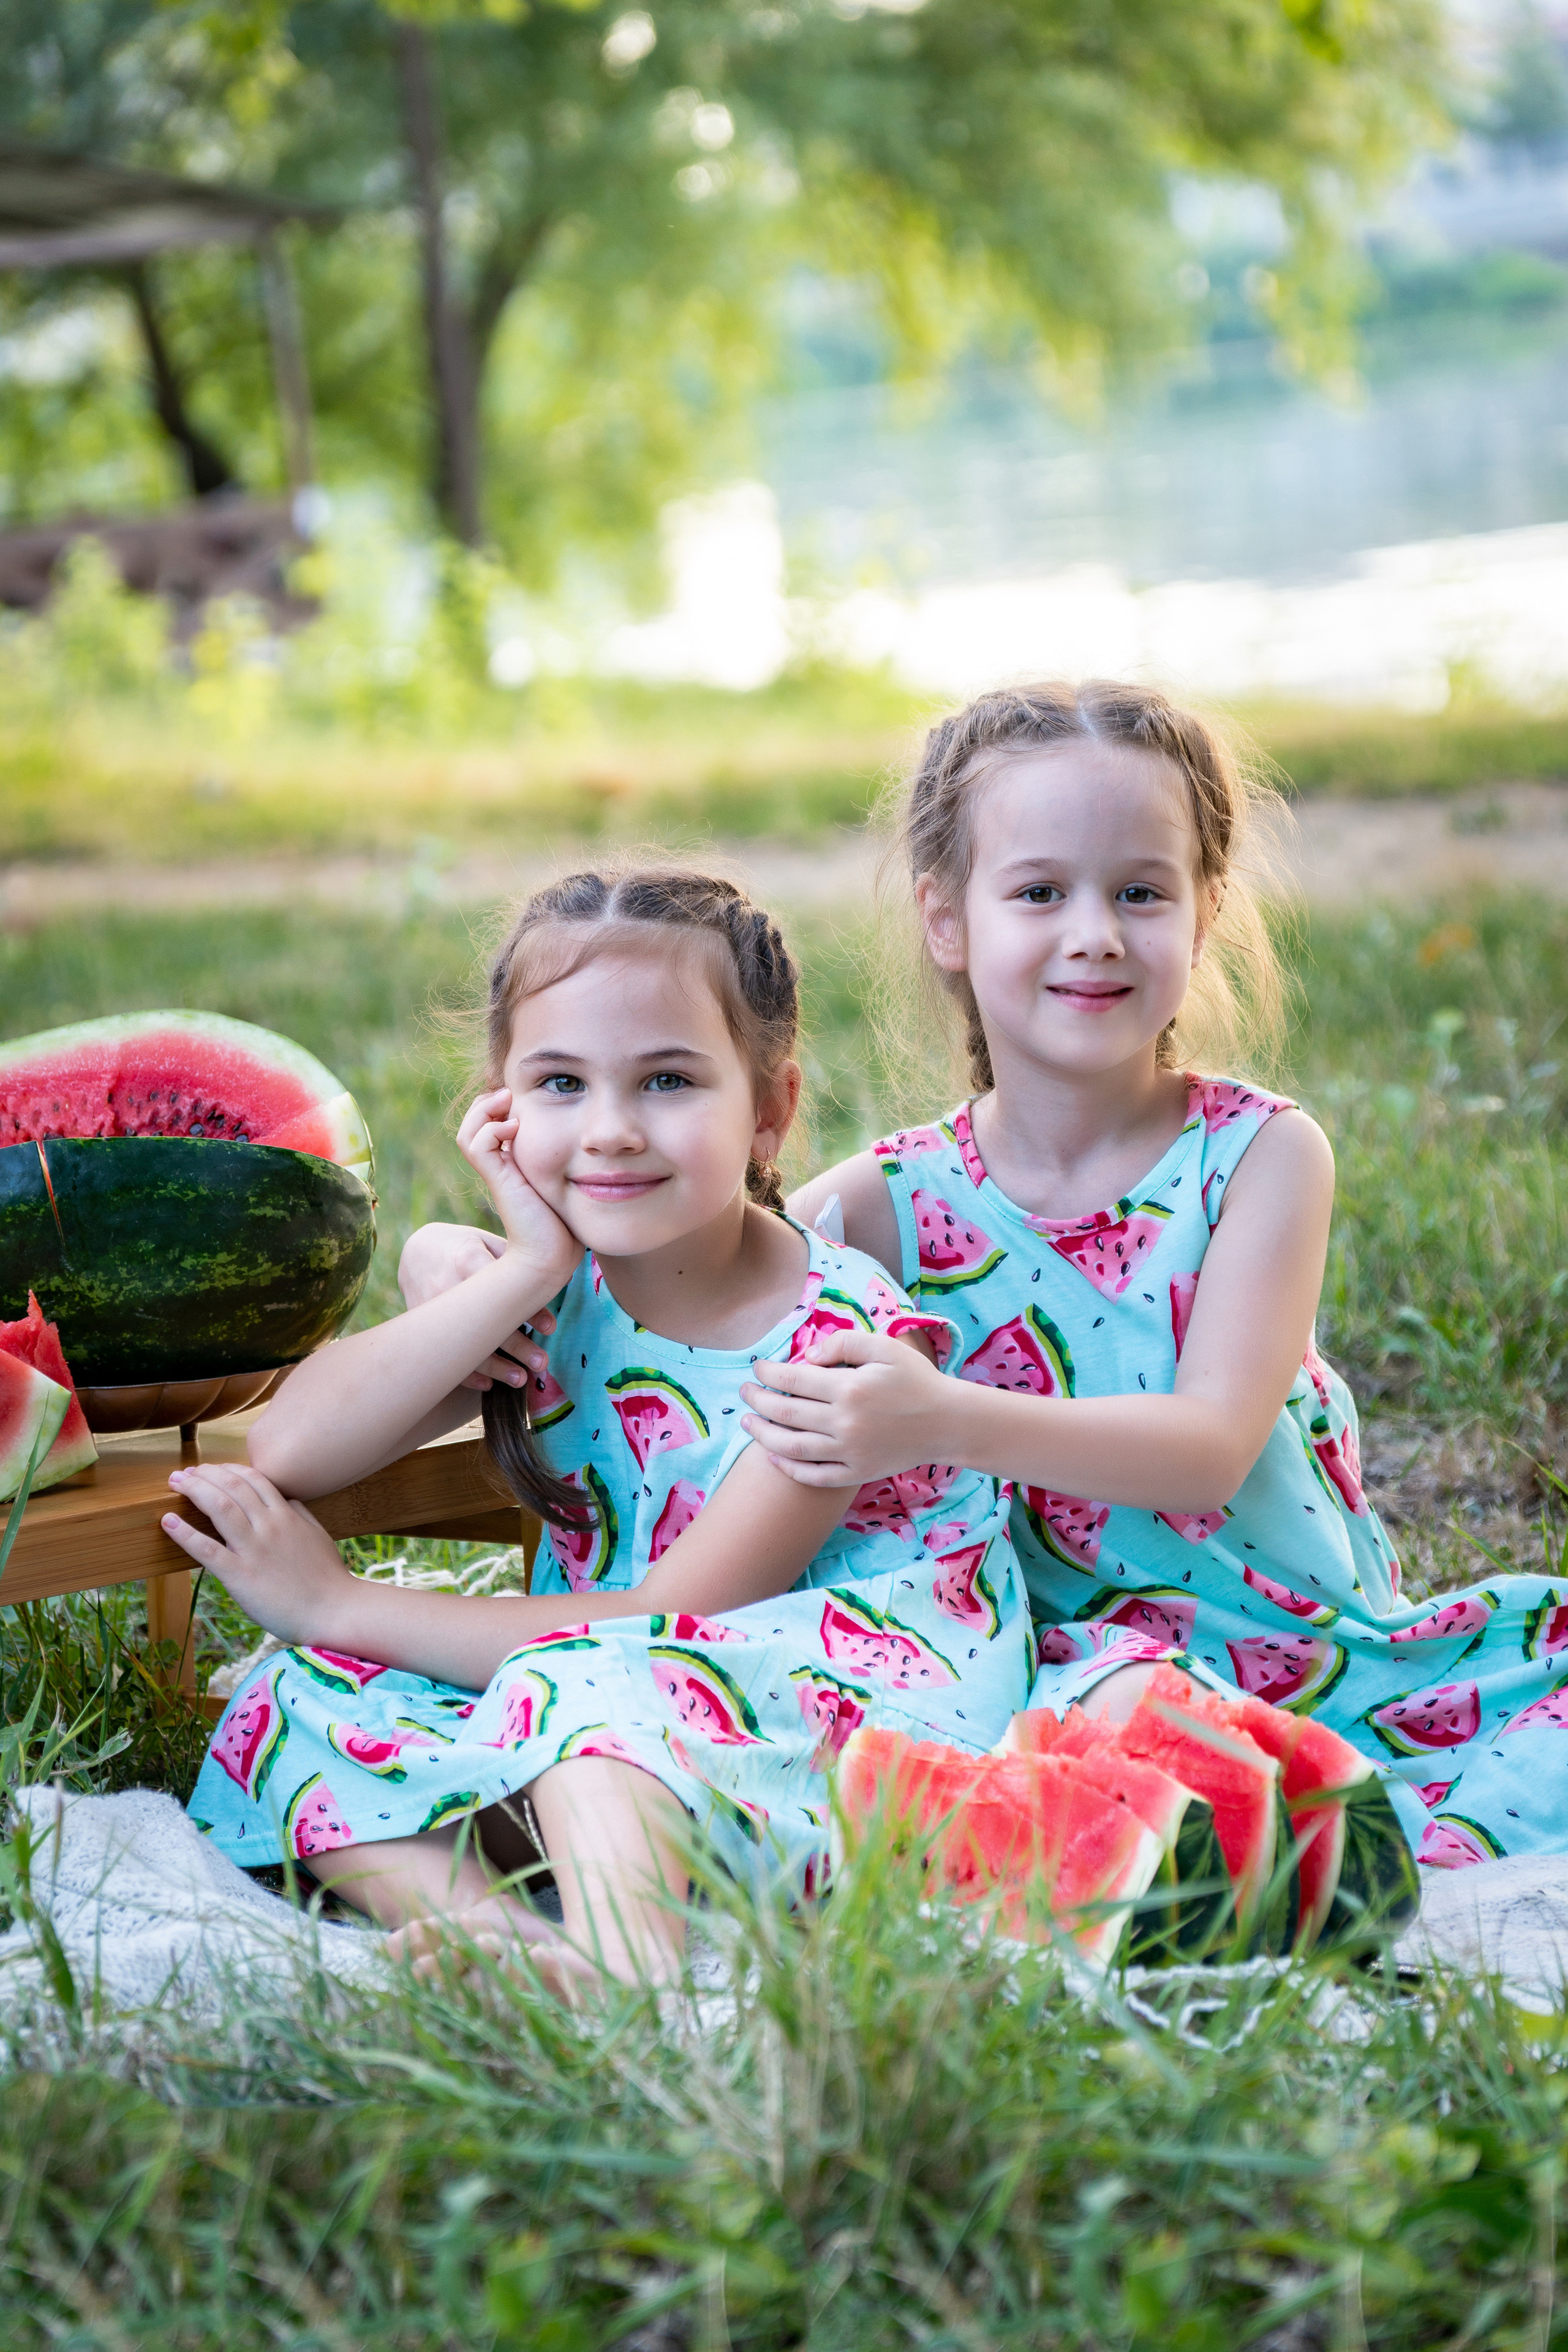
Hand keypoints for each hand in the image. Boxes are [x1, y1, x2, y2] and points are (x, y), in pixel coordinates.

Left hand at [161, 1463, 356, 1649]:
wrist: (333, 1611)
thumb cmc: (328, 1579)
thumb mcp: (318, 1536)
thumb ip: (301, 1515)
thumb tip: (287, 1499)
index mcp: (287, 1515)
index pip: (253, 1479)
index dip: (228, 1470)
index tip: (211, 1469)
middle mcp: (269, 1525)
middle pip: (232, 1486)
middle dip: (205, 1474)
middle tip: (185, 1473)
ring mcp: (254, 1549)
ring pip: (220, 1507)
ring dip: (194, 1490)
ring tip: (175, 1483)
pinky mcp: (240, 1575)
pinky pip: (207, 1550)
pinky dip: (185, 1533)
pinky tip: (168, 1521)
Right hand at [397, 1221, 555, 1391]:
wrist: (417, 1251)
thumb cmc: (465, 1245)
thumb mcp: (487, 1242)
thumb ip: (515, 1259)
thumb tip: (559, 1275)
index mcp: (467, 1257)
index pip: (502, 1287)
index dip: (527, 1309)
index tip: (550, 1328)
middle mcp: (445, 1284)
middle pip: (485, 1321)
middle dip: (514, 1345)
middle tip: (542, 1363)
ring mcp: (429, 1307)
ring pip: (463, 1343)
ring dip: (494, 1366)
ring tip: (520, 1380)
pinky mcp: (420, 1324)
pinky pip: (443, 1354)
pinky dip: (465, 1373)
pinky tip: (488, 1385)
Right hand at [456, 1090, 581, 1301]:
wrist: (553, 1257)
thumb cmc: (567, 1225)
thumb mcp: (569, 1184)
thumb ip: (571, 1163)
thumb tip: (590, 1142)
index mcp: (513, 1164)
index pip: (492, 1124)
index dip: (501, 1105)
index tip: (524, 1096)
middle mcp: (500, 1166)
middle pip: (474, 1125)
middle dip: (488, 1102)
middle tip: (511, 1093)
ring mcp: (496, 1173)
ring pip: (469, 1132)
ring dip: (484, 1110)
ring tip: (508, 1102)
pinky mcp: (497, 1179)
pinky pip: (477, 1145)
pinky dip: (491, 1129)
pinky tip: (514, 1128)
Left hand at [738, 1327, 950, 1488]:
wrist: (947, 1423)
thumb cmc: (916, 1379)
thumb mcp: (884, 1346)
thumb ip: (843, 1343)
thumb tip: (806, 1357)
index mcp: (850, 1387)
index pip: (793, 1380)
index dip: (768, 1374)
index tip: (756, 1368)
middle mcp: (845, 1422)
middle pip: (786, 1413)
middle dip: (757, 1401)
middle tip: (743, 1393)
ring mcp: (850, 1452)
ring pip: (792, 1448)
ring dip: (763, 1435)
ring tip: (748, 1423)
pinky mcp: (856, 1472)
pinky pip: (814, 1475)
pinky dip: (789, 1468)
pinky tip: (773, 1456)